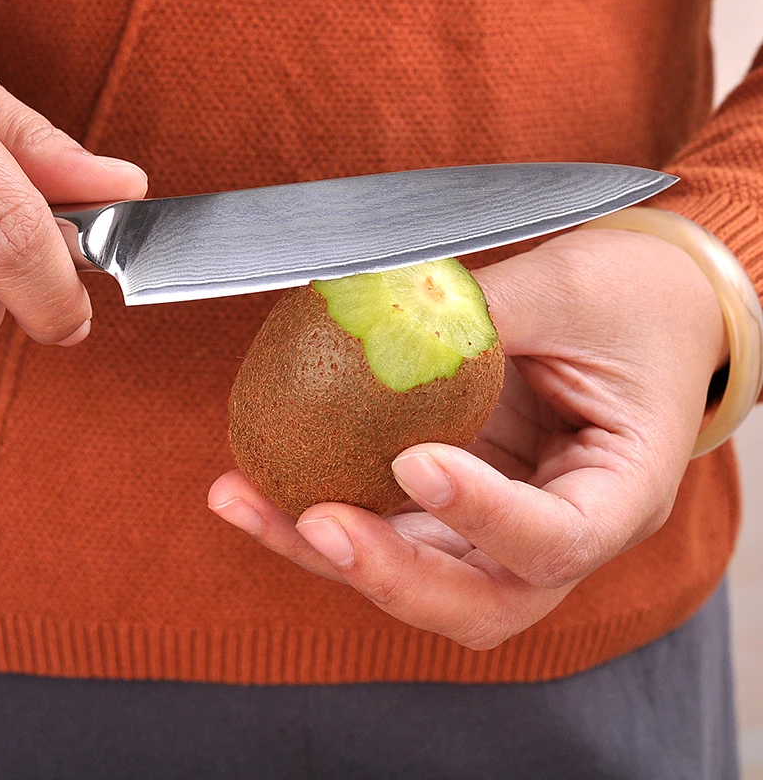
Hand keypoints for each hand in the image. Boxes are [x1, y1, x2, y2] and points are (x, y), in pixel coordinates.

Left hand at [208, 228, 727, 647]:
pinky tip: (253, 484)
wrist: (644, 312)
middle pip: (478, 598)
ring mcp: (497, 526)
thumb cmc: (628, 301)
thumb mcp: (569, 291)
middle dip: (391, 573)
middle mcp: (558, 531)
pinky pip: (385, 527)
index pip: (558, 538)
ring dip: (326, 551)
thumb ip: (481, 312)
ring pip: (416, 576)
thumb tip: (376, 309)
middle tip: (318, 523)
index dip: (484, 515)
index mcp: (619, 492)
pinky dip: (316, 515)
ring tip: (244, 500)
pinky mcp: (450, 506)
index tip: (414, 463)